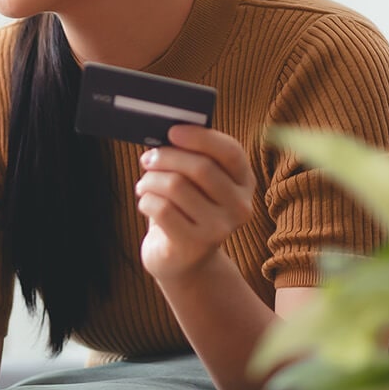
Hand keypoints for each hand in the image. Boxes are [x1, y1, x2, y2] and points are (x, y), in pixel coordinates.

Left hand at [134, 125, 256, 280]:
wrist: (182, 258)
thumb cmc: (184, 208)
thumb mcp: (194, 183)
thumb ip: (189, 158)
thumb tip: (165, 135)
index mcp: (244, 182)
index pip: (231, 152)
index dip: (201, 137)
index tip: (172, 131)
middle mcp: (240, 206)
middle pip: (200, 168)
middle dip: (166, 157)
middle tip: (148, 159)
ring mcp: (220, 228)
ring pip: (176, 186)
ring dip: (150, 180)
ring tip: (144, 185)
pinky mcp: (195, 244)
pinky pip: (161, 208)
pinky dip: (146, 200)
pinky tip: (147, 203)